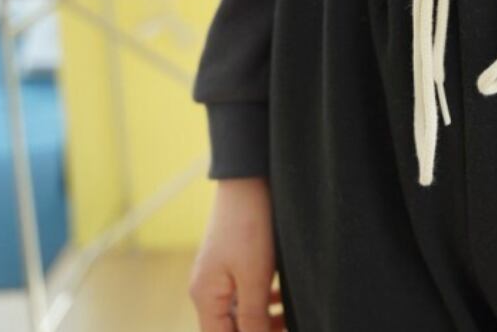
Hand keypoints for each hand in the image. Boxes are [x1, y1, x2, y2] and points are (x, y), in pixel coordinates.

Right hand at [188, 177, 284, 330]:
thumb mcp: (254, 277)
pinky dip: (264, 302)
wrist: (249, 180)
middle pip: (229, 328)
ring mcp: (218, 276)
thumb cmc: (250, 227)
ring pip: (240, 312)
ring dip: (264, 320)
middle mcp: (206, 289)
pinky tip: (282, 299)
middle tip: (288, 326)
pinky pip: (245, 294)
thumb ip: (253, 317)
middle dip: (258, 330)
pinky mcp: (232, 263)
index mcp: (205, 297)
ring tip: (291, 318)